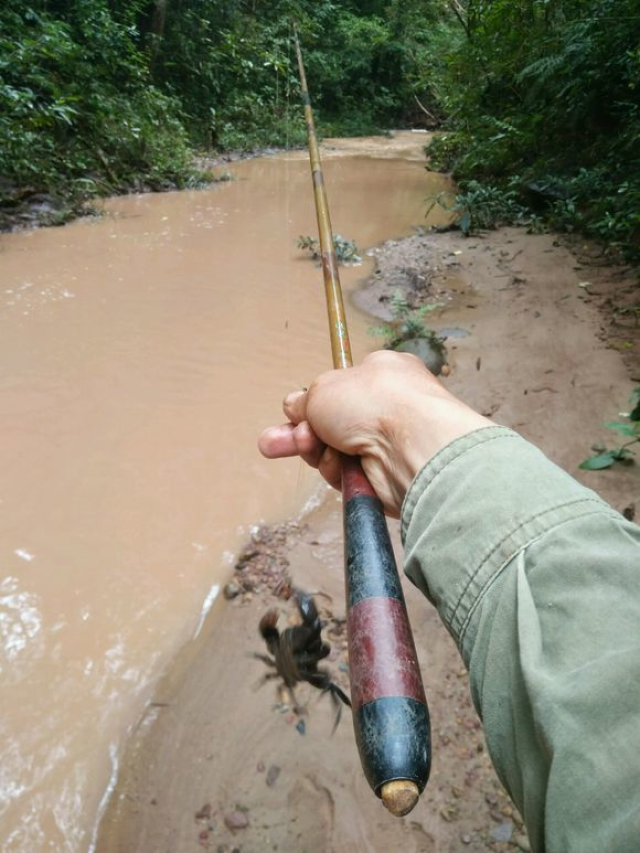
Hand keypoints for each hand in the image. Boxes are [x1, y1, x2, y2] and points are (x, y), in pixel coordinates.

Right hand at [258, 350, 490, 516]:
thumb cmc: (375, 403)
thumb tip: (293, 406)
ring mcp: (388, 443)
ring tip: (311, 445)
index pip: (340, 389)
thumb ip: (305, 400)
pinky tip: (338, 465)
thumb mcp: (323, 388)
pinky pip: (347, 475)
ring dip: (316, 452)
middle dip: (300, 435)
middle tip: (270, 445)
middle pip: (332, 424)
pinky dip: (337, 471)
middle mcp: (388, 408)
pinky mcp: (386, 476)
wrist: (413, 447)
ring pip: (335, 452)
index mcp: (382, 373)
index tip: (289, 416)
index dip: (312, 404)